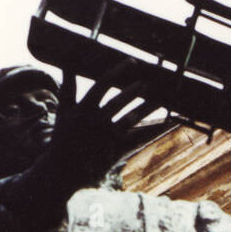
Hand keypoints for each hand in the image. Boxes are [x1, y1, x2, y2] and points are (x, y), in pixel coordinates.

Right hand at [47, 66, 162, 188]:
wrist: (63, 169)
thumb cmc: (63, 137)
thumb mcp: (64, 111)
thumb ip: (69, 87)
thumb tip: (68, 62)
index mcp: (84, 109)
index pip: (102, 86)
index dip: (117, 72)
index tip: (131, 62)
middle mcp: (96, 121)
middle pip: (118, 102)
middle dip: (133, 91)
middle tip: (148, 82)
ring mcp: (107, 136)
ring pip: (131, 118)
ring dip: (147, 109)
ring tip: (161, 99)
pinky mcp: (117, 149)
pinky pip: (138, 138)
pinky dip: (152, 130)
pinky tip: (167, 123)